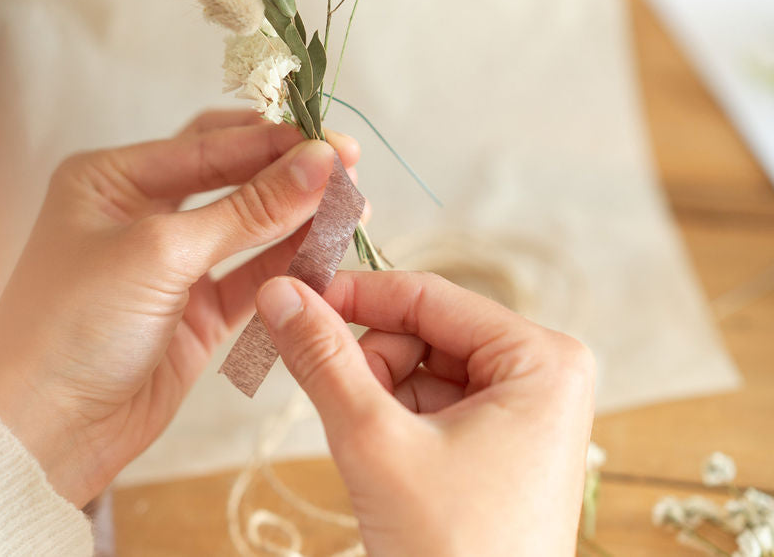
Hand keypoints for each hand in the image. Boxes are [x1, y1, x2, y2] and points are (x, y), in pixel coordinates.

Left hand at [0, 110, 360, 507]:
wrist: (44, 433)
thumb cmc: (73, 326)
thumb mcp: (160, 252)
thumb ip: (247, 209)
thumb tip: (320, 162)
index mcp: (111, 179)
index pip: (206, 143)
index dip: (273, 142)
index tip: (334, 142)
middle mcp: (139, 214)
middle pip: (231, 179)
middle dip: (289, 175)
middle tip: (351, 169)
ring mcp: (169, 267)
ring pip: (247, 230)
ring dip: (298, 220)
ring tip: (354, 210)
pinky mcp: (193, 315)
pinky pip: (250, 279)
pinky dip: (287, 267)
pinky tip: (327, 254)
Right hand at [256, 271, 594, 556]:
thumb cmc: (454, 551)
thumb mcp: (375, 442)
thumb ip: (324, 360)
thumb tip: (279, 293)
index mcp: (540, 358)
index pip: (428, 295)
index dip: (354, 295)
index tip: (291, 298)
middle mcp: (544, 374)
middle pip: (425, 331)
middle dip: (372, 364)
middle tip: (343, 408)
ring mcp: (527, 410)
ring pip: (424, 367)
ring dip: (380, 396)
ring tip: (372, 451)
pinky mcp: (505, 443)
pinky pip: (435, 403)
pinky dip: (396, 421)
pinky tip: (389, 464)